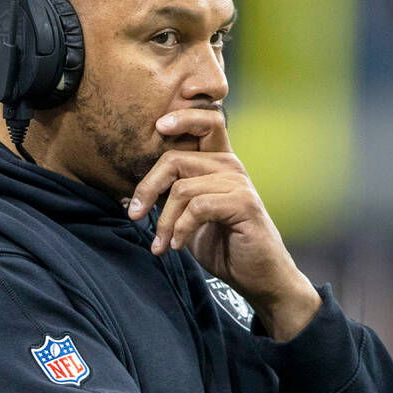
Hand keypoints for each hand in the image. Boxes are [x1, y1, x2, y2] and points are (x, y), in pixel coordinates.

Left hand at [128, 108, 320, 340]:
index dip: (181, 116)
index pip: (203, 122)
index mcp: (218, 162)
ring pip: (182, 188)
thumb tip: (135, 192)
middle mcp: (230, 166)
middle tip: (134, 214)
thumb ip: (173, 196)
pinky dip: (180, 229)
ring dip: (164, 221)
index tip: (157, 125)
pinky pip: (198, 207)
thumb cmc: (223, 245)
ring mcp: (239, 183)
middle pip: (175, 158)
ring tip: (161, 244)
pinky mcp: (243, 204)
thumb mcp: (189, 217)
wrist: (258, 277)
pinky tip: (177, 246)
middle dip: (147, 188)